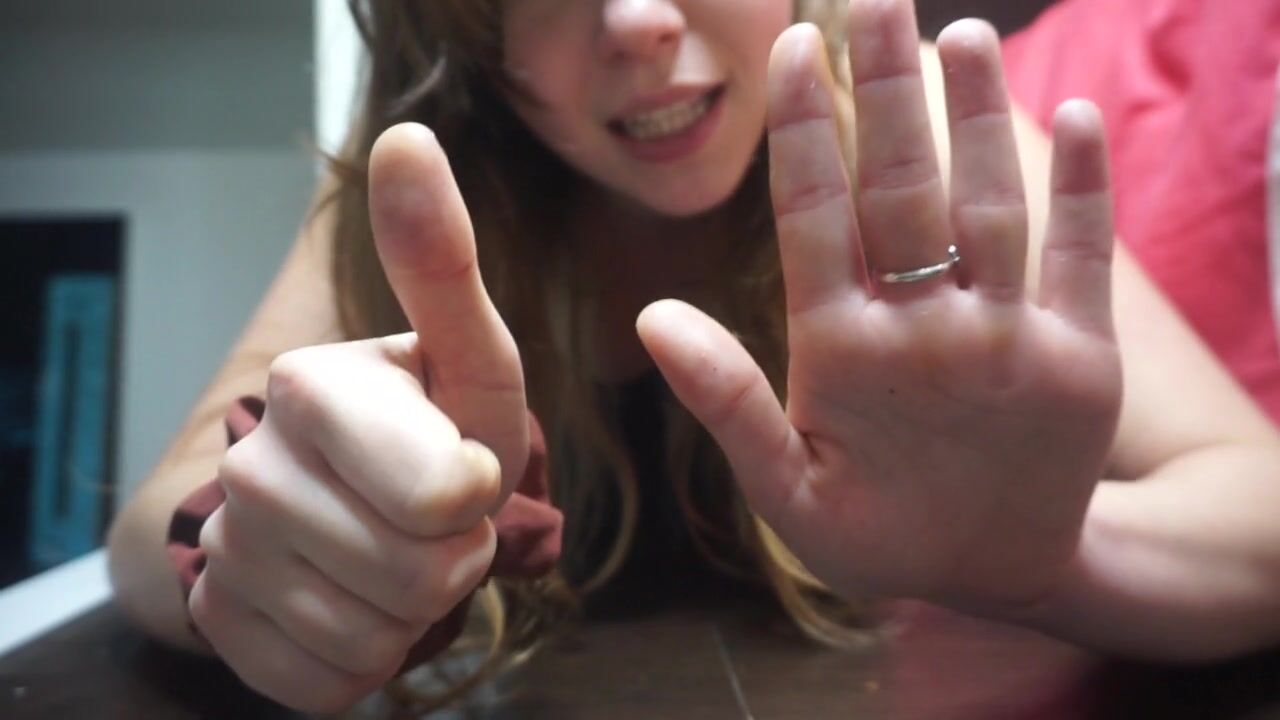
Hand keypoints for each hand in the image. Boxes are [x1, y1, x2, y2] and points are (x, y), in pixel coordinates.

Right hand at [188, 124, 527, 712]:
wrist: (345, 500)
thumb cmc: (427, 425)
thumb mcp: (464, 353)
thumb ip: (441, 259)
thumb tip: (407, 134)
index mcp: (311, 385)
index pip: (446, 495)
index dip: (477, 498)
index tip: (460, 469)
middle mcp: (249, 463)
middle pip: (420, 575)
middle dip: (454, 558)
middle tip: (434, 520)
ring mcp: (224, 553)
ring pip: (378, 638)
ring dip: (415, 610)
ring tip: (397, 554)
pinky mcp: (222, 628)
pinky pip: (331, 682)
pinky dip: (367, 656)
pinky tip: (353, 600)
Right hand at [638, 1, 1121, 615]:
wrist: (1008, 577)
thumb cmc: (877, 531)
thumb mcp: (783, 489)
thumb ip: (724, 398)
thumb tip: (652, 315)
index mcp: (844, 359)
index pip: (815, 215)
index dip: (802, 124)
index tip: (797, 43)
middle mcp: (928, 336)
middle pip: (902, 187)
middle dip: (884, 84)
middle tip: (875, 0)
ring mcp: (1011, 341)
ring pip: (991, 204)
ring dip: (977, 111)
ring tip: (961, 32)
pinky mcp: (1083, 355)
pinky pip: (1082, 252)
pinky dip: (1085, 180)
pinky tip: (1078, 108)